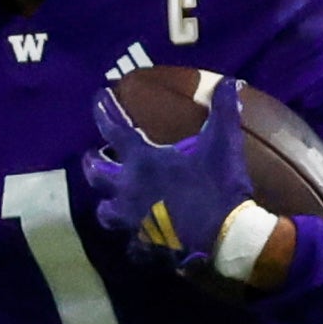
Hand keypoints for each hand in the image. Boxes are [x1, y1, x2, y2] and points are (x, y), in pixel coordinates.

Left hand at [82, 73, 252, 272]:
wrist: (222, 233)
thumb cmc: (218, 183)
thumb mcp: (223, 141)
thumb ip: (224, 110)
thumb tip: (231, 81)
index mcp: (143, 161)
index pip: (114, 130)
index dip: (104, 111)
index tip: (98, 97)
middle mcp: (128, 189)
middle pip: (96, 174)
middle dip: (92, 162)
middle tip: (91, 154)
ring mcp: (132, 218)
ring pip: (105, 211)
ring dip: (105, 203)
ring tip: (108, 200)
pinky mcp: (143, 243)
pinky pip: (129, 242)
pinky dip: (131, 239)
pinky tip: (135, 238)